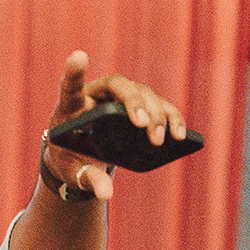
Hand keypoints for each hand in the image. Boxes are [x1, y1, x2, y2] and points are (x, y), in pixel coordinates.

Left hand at [40, 50, 187, 201]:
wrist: (81, 155)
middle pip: (118, 86)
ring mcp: (121, 98)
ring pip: (143, 93)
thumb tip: (105, 194)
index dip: (74, 71)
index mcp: (70, 107)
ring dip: (155, 114)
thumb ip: (86, 179)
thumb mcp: (72, 172)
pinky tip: (179, 135)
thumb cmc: (70, 159)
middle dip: (133, 103)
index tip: (78, 56)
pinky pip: (160, 106)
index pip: (70, 86)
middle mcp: (97, 94)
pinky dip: (171, 118)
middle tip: (142, 126)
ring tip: (160, 139)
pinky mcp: (140, 106)